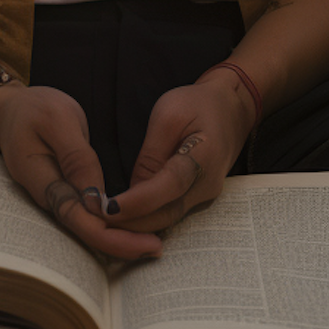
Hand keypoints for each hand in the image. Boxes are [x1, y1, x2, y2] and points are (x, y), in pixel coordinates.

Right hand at [0, 84, 162, 260]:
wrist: (10, 110)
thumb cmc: (34, 109)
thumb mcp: (58, 120)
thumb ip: (77, 157)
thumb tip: (97, 200)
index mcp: (41, 180)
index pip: (76, 218)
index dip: (109, 236)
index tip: (144, 243)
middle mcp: (48, 197)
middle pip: (83, 231)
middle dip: (120, 244)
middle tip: (158, 249)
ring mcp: (55, 197)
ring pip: (87, 226)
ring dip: (118, 237)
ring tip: (153, 243)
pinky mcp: (65, 191)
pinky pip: (88, 214)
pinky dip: (112, 223)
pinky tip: (135, 225)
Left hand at [107, 73, 255, 234]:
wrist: (232, 107)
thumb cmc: (197, 104)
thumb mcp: (169, 114)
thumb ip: (151, 153)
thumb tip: (133, 191)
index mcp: (204, 158)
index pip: (167, 187)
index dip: (137, 203)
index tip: (107, 210)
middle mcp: (208, 185)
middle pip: (167, 213)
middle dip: (131, 223)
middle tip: (95, 221)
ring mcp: (206, 195)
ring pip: (169, 218)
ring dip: (137, 225)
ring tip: (104, 223)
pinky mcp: (199, 197)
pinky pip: (172, 213)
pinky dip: (148, 218)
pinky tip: (125, 219)